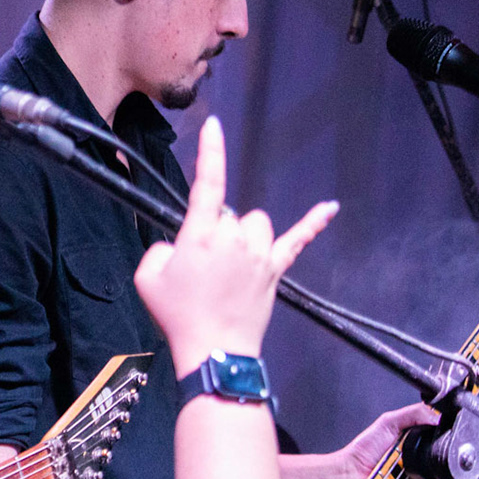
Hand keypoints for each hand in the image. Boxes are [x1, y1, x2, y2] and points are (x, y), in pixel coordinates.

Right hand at [134, 116, 335, 376]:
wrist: (213, 353)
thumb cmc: (178, 316)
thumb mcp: (147, 277)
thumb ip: (160, 249)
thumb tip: (180, 246)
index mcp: (200, 234)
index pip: (208, 184)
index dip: (211, 152)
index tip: (213, 125)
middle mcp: (234, 238)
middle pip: (228, 214)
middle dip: (214, 232)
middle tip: (200, 269)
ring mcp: (259, 254)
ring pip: (255, 224)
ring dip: (243, 236)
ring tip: (229, 265)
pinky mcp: (276, 270)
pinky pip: (298, 240)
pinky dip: (314, 222)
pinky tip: (331, 208)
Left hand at [324, 403, 441, 478]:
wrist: (347, 475)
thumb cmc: (363, 451)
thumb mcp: (389, 423)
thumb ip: (414, 414)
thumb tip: (437, 414)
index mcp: (414, 448)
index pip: (439, 446)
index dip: (442, 442)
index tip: (441, 437)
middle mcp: (417, 466)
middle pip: (442, 464)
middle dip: (438, 458)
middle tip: (424, 452)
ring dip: (430, 473)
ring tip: (410, 466)